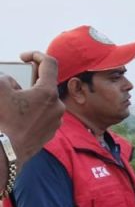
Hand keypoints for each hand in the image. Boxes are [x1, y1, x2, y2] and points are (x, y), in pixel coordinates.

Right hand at [0, 52, 64, 167]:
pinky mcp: (50, 133)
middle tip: (17, 81)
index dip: (36, 55)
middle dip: (31, 79)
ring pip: (45, 101)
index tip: (24, 57)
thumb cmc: (3, 119)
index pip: (49, 63)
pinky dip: (34, 110)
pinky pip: (44, 115)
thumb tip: (12, 81)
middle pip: (47, 84)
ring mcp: (55, 121)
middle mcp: (57, 107)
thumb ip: (6, 77)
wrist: (6, 151)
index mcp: (48, 93)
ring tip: (16, 100)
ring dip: (32, 96)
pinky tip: (20, 114)